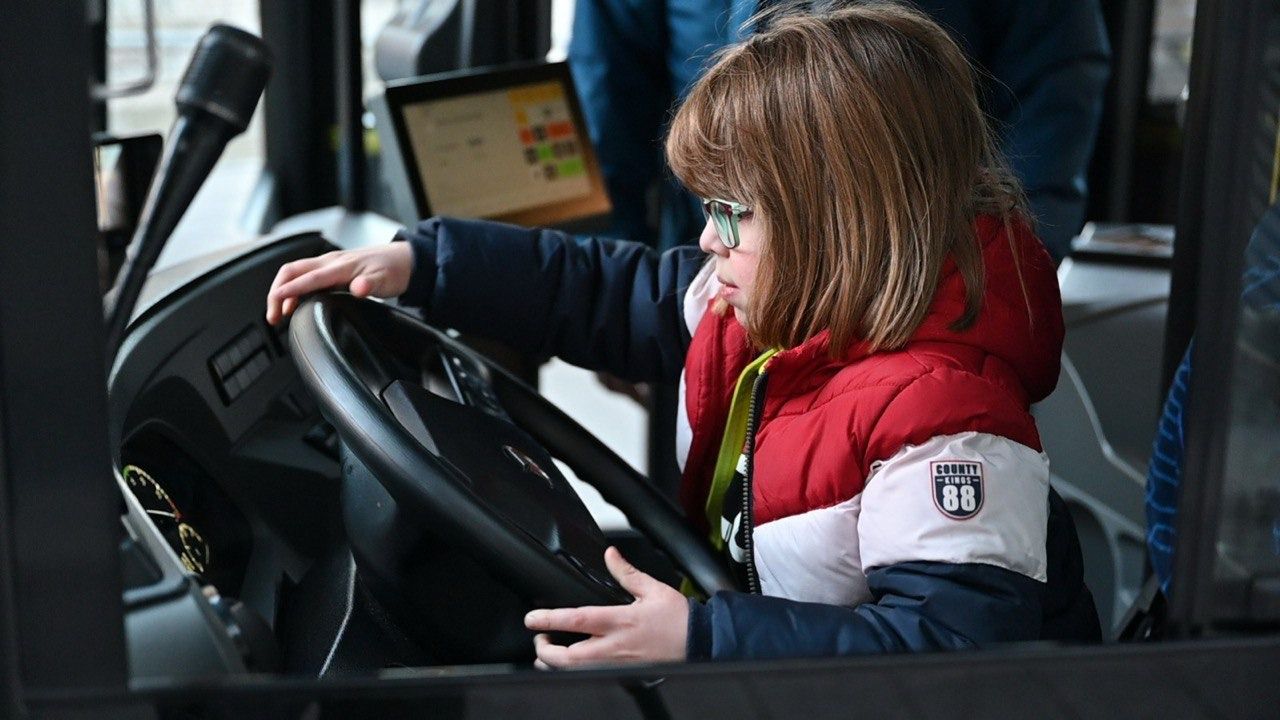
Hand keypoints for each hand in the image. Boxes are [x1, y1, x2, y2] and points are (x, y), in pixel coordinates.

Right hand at [265, 242, 413, 324]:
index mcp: (340, 266)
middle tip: (273, 316)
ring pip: (295, 273)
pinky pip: (304, 277)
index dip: (290, 290)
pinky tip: (293, 304)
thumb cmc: (393, 269)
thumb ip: (370, 284)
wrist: (403, 259)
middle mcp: (330, 262)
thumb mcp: (385, 280)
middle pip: (291, 271)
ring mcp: (328, 265)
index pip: (308, 277)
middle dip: (277, 292)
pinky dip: (293, 290)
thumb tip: (359, 287)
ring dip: (282, 291)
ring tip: (278, 314)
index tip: (276, 303)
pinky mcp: (330, 270)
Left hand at [524, 547, 688, 668]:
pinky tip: (572, 663)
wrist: (701, 643)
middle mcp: (616, 646)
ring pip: (577, 671)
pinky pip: (592, 675)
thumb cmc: (679, 619)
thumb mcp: (652, 589)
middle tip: (539, 639)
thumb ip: (626, 573)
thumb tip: (610, 555)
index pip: (577, 621)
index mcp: (621, 621)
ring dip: (557, 665)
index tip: (532, 619)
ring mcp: (618, 664)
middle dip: (545, 652)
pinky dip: (576, 671)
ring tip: (547, 655)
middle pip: (569, 658)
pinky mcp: (624, 673)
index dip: (550, 620)